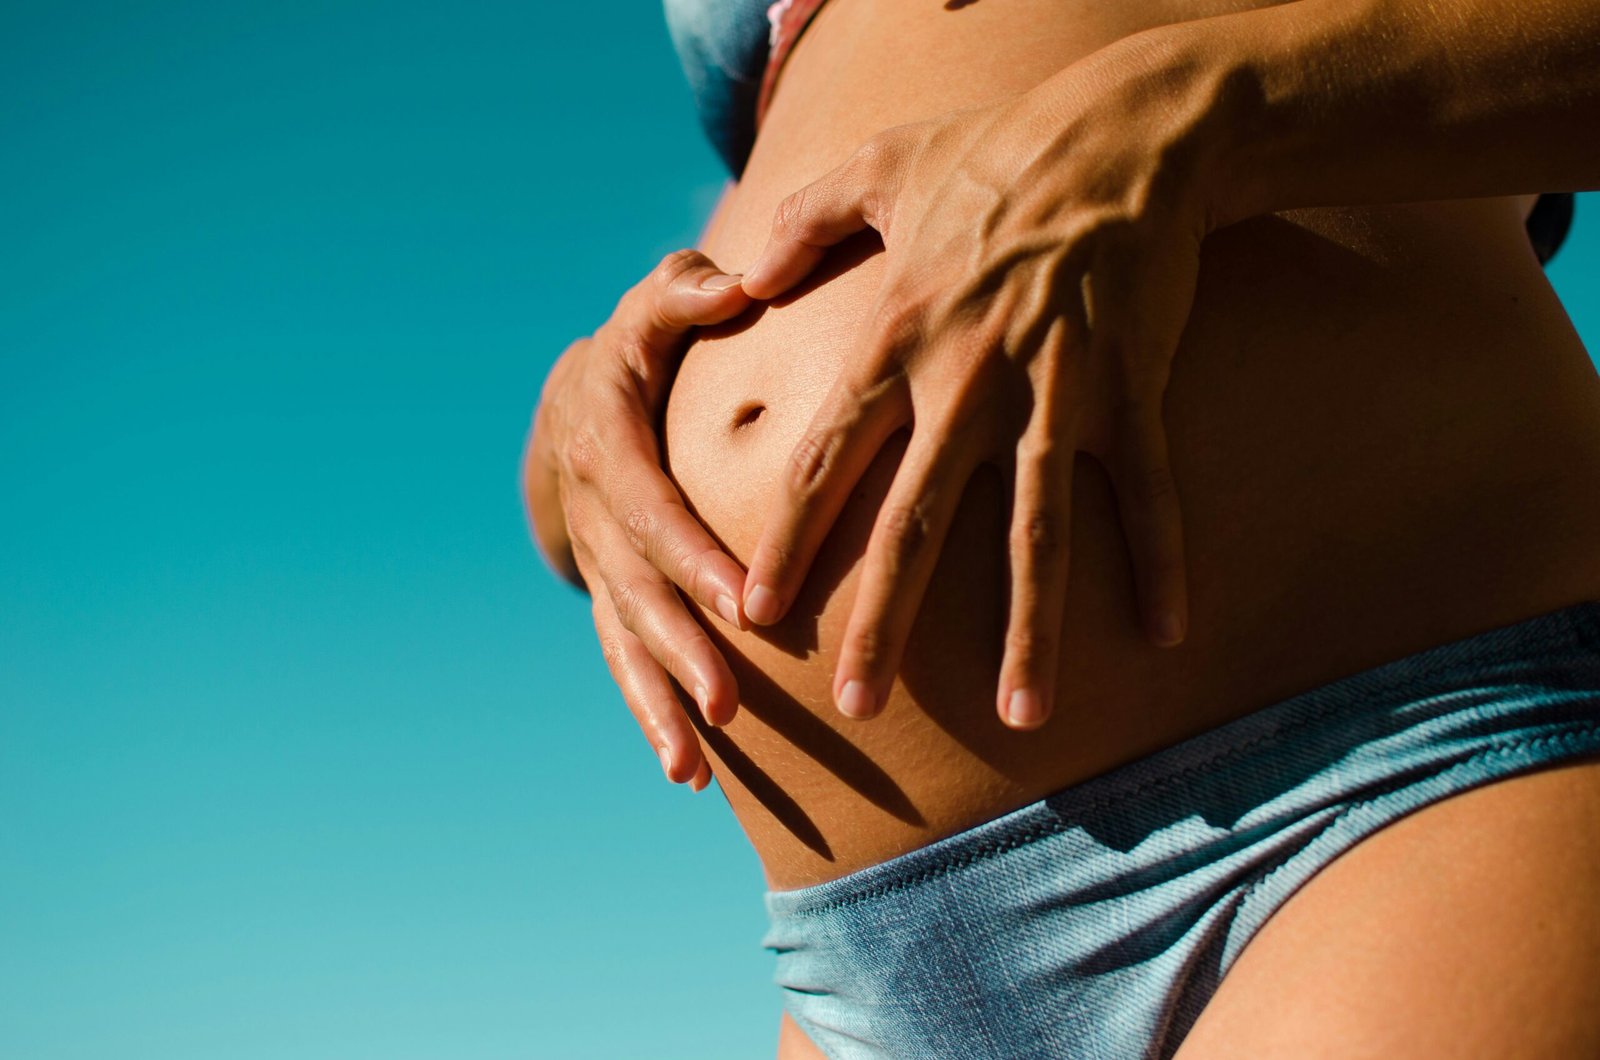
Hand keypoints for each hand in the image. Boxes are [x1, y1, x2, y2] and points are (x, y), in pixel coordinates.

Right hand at [524, 250, 752, 788]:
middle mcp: (596, 516)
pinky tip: (688, 773)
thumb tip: (737, 283)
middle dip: (682, 649)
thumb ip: (685, 295)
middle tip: (729, 701)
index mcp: (607, 445)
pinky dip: (650, 716)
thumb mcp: (651, 310)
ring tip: (694, 762)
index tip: (744, 602)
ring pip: (625, 642)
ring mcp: (600, 566)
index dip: (691, 557)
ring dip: (658, 703)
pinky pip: (625, 662)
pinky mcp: (611, 599)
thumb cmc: (639, 353)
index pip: (650, 508)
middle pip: (639, 592)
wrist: (575, 408)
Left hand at [736, 35, 1234, 729]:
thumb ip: (801, 224)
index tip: (755, 613)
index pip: (828, 461)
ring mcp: (1055, 392)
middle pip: (916, 524)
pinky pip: (1148, 492)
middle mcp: (968, 382)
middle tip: (855, 705)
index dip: (788, 542)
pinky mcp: (1133, 389)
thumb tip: (737, 272)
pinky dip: (1160, 562)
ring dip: (1030, 629)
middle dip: (885, 621)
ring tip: (1025, 715)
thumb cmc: (995, 151)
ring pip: (1036, 532)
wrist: (1122, 131)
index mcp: (899, 340)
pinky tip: (1166, 635)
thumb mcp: (877, 167)